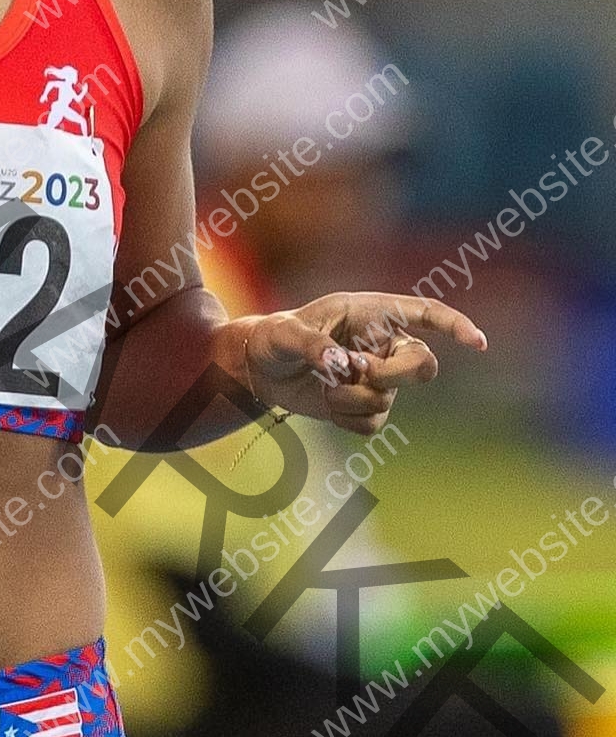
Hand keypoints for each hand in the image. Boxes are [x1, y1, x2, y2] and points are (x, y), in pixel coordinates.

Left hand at [239, 293, 487, 434]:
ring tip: (323, 383)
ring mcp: (378, 377)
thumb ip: (312, 345)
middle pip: (421, 365)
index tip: (477, 343)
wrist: (259, 370)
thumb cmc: (274, 337)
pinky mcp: (365, 406)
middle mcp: (383, 344)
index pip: (425, 313)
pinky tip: (326, 402)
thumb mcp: (285, 334)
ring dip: (351, 397)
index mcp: (372, 313)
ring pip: (389, 398)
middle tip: (354, 369)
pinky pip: (372, 423)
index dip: (455, 325)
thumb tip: (341, 364)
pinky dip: (346, 418)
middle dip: (392, 374)